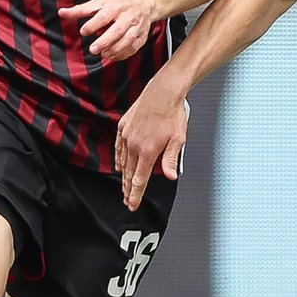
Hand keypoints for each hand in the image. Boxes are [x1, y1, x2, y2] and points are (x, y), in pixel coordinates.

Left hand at [60, 0, 161, 62]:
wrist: (144, 1)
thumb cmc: (118, 1)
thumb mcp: (100, 1)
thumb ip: (81, 10)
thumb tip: (61, 13)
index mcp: (115, 6)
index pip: (104, 16)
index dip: (93, 24)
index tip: (83, 31)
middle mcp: (127, 16)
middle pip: (117, 30)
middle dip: (105, 41)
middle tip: (93, 49)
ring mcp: (136, 26)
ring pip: (128, 40)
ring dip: (115, 49)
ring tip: (103, 54)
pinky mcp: (142, 35)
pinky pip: (134, 47)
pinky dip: (123, 54)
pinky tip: (113, 56)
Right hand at [116, 84, 187, 210]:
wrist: (163, 92)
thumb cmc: (172, 114)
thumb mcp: (177, 139)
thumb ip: (171, 160)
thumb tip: (170, 177)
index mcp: (148, 151)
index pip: (139, 179)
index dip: (135, 194)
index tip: (132, 204)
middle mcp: (134, 145)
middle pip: (129, 173)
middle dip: (128, 189)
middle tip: (127, 200)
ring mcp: (127, 135)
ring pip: (123, 161)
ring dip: (124, 175)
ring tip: (124, 186)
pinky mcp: (124, 126)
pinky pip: (119, 147)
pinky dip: (119, 158)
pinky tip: (120, 164)